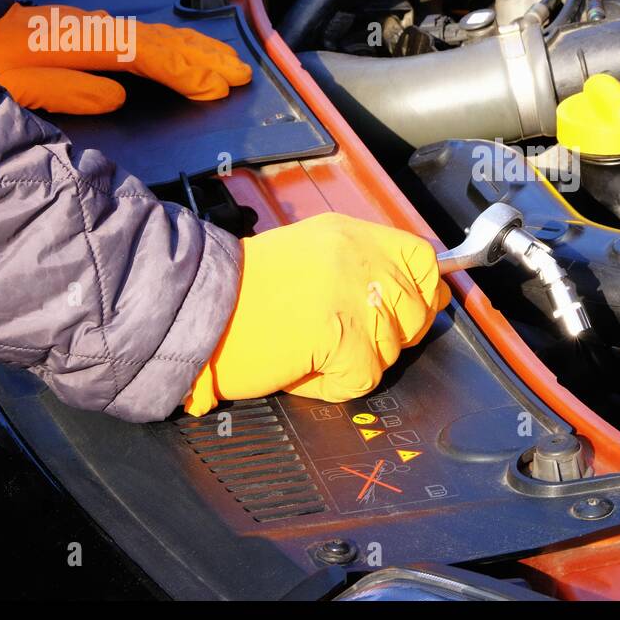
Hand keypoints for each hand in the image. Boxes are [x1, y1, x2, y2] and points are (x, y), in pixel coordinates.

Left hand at [0, 2, 251, 113]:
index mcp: (83, 43)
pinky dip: (176, 44)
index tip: (216, 89)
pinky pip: (147, 36)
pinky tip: (189, 50)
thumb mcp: (14, 84)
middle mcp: (97, 29)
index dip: (185, 73)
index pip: (147, 57)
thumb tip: (118, 95)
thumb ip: (67, 90)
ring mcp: (97, 26)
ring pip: (160, 35)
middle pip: (164, 42)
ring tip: (229, 62)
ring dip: (197, 49)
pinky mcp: (94, 30)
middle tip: (241, 75)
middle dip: (206, 59)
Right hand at [184, 213, 451, 414]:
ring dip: (352, 362)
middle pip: (415, 310)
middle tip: (339, 339)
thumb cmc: (240, 292)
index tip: (410, 310)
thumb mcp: (309, 256)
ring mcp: (354, 295)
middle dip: (386, 337)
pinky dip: (332, 384)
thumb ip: (358, 268)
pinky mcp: (343, 334)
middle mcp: (358, 257)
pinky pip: (363, 377)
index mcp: (350, 234)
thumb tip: (415, 295)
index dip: (424, 290)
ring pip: (389, 349)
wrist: (195, 307)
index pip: (422, 258)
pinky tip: (300, 366)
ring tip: (307, 348)